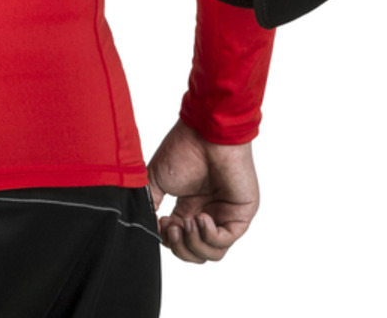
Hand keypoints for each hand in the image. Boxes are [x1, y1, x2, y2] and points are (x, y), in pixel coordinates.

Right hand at [145, 119, 258, 263]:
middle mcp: (208, 214)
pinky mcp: (241, 215)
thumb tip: (145, 228)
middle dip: (180, 248)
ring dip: (194, 244)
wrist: (205, 133)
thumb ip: (149, 206)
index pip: (180, 242)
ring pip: (212, 253)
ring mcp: (226, 216)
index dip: (169, 241)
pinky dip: (209, 235)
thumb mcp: (156, 181)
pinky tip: (200, 217)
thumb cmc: (183, 149)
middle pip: (196, 254)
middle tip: (172, 228)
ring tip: (187, 222)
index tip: (160, 223)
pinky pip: (225, 240)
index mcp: (189, 208)